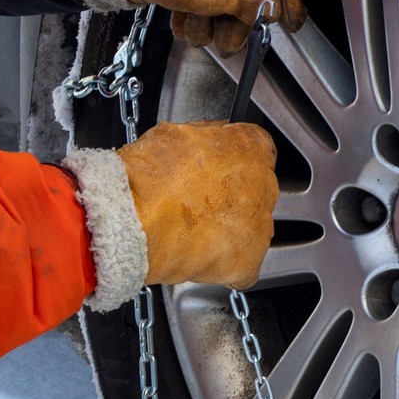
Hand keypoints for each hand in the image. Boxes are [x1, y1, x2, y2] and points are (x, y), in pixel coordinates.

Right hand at [116, 120, 278, 288]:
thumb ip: (203, 136)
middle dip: (230, 197)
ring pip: (251, 228)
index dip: (229, 162)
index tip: (213, 170)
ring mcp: (259, 226)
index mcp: (250, 147)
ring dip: (228, 230)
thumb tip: (205, 139)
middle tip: (197, 203)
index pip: (254, 150)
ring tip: (192, 231)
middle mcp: (264, 185)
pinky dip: (223, 264)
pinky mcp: (248, 262)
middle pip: (255, 191)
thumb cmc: (149, 177)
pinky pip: (242, 264)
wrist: (134, 219)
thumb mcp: (174, 134)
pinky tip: (198, 255)